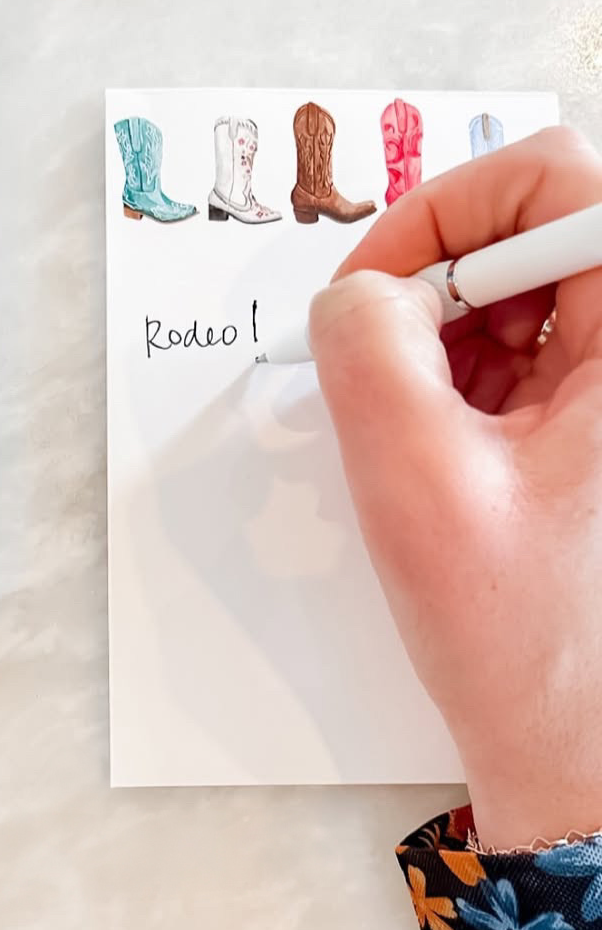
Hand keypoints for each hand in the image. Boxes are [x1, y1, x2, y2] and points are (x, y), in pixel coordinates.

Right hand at [309, 126, 601, 847]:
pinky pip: (524, 363)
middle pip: (538, 237)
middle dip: (439, 288)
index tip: (380, 281)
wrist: (579, 749)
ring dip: (446, 346)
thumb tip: (353, 296)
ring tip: (416, 437)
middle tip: (382, 365)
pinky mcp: (599, 434)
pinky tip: (439, 458)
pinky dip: (461, 389)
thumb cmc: (531, 642)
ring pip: (525, 301)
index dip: (450, 208)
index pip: (558, 180)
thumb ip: (365, 351)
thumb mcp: (416, 480)